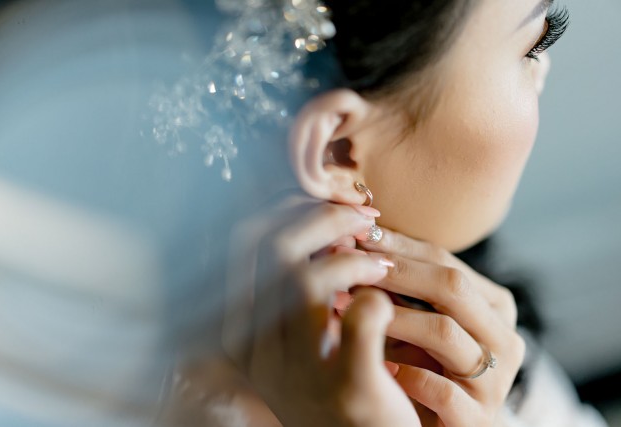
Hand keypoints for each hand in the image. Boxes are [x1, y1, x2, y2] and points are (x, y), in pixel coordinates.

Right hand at [222, 196, 422, 426]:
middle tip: (362, 218)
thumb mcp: (292, 336)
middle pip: (271, 250)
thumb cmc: (328, 383)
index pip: (243, 242)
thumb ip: (290, 284)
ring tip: (380, 263)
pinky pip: (359, 320)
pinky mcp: (346, 389)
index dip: (286, 208)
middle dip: (322, 218)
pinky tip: (386, 300)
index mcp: (239, 330)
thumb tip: (318, 217)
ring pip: (306, 280)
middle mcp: (257, 351)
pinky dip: (376, 298)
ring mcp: (298, 372)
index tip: (326, 201)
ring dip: (352, 257)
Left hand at [353, 227, 525, 426]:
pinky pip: (443, 391)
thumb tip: (354, 236)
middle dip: (394, 270)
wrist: (434, 424)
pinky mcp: (479, 419)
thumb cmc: (420, 365)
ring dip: (391, 317)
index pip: (444, 260)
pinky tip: (379, 365)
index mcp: (493, 305)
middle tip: (347, 262)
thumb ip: (397, 285)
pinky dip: (408, 376)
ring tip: (347, 308)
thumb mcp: (413, 319)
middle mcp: (504, 337)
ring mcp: (496, 381)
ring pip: (444, 333)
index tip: (354, 233)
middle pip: (451, 287)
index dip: (397, 244)